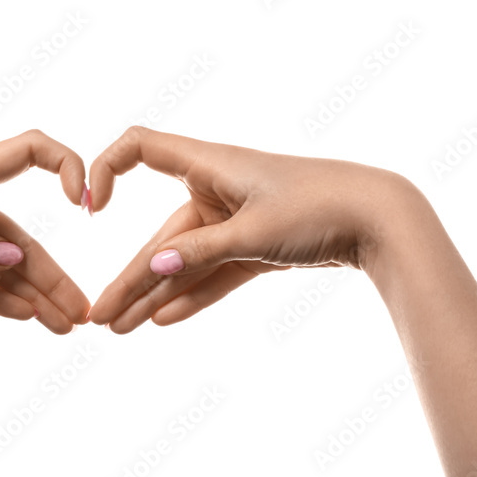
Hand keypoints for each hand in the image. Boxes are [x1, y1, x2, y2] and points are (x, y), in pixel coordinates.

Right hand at [87, 126, 409, 332]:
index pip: (139, 148)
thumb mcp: (255, 231)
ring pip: (184, 261)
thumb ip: (201, 251)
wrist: (383, 219)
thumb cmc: (322, 206)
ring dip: (155, 295)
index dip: (106, 169)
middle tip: (100, 317)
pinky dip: (190, 295)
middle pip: (159, 234)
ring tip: (120, 328)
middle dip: (130, 278)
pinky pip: (212, 273)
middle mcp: (214, 189)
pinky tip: (162, 319)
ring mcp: (233, 221)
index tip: (94, 210)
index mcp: (209, 164)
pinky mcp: (254, 246)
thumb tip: (153, 267)